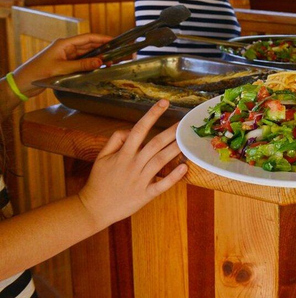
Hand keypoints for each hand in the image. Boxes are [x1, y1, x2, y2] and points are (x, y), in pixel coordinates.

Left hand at [13, 33, 111, 96]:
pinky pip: (82, 63)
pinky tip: (99, 68)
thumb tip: (101, 62)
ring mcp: (66, 56)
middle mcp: (67, 48)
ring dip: (98, 58)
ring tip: (112, 62)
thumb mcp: (62, 68)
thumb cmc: (38, 72)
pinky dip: (91, 65)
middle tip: (117, 54)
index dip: (102, 39)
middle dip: (103, 49)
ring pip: (87, 55)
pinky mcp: (66, 65)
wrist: (23, 83)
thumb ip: (82, 65)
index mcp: (64, 44)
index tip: (115, 41)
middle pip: (89, 46)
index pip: (87, 38)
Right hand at [77, 100, 187, 229]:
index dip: (152, 115)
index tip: (164, 103)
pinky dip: (173, 177)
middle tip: (185, 122)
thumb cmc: (99, 181)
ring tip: (188, 140)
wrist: (93, 208)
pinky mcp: (145, 195)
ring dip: (175, 150)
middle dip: (171, 131)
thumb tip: (131, 130)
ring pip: (160, 161)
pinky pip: (161, 185)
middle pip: (155, 144)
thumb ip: (116, 140)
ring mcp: (140, 180)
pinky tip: (184, 168)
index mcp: (123, 154)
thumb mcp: (101, 157)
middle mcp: (133, 165)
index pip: (139, 129)